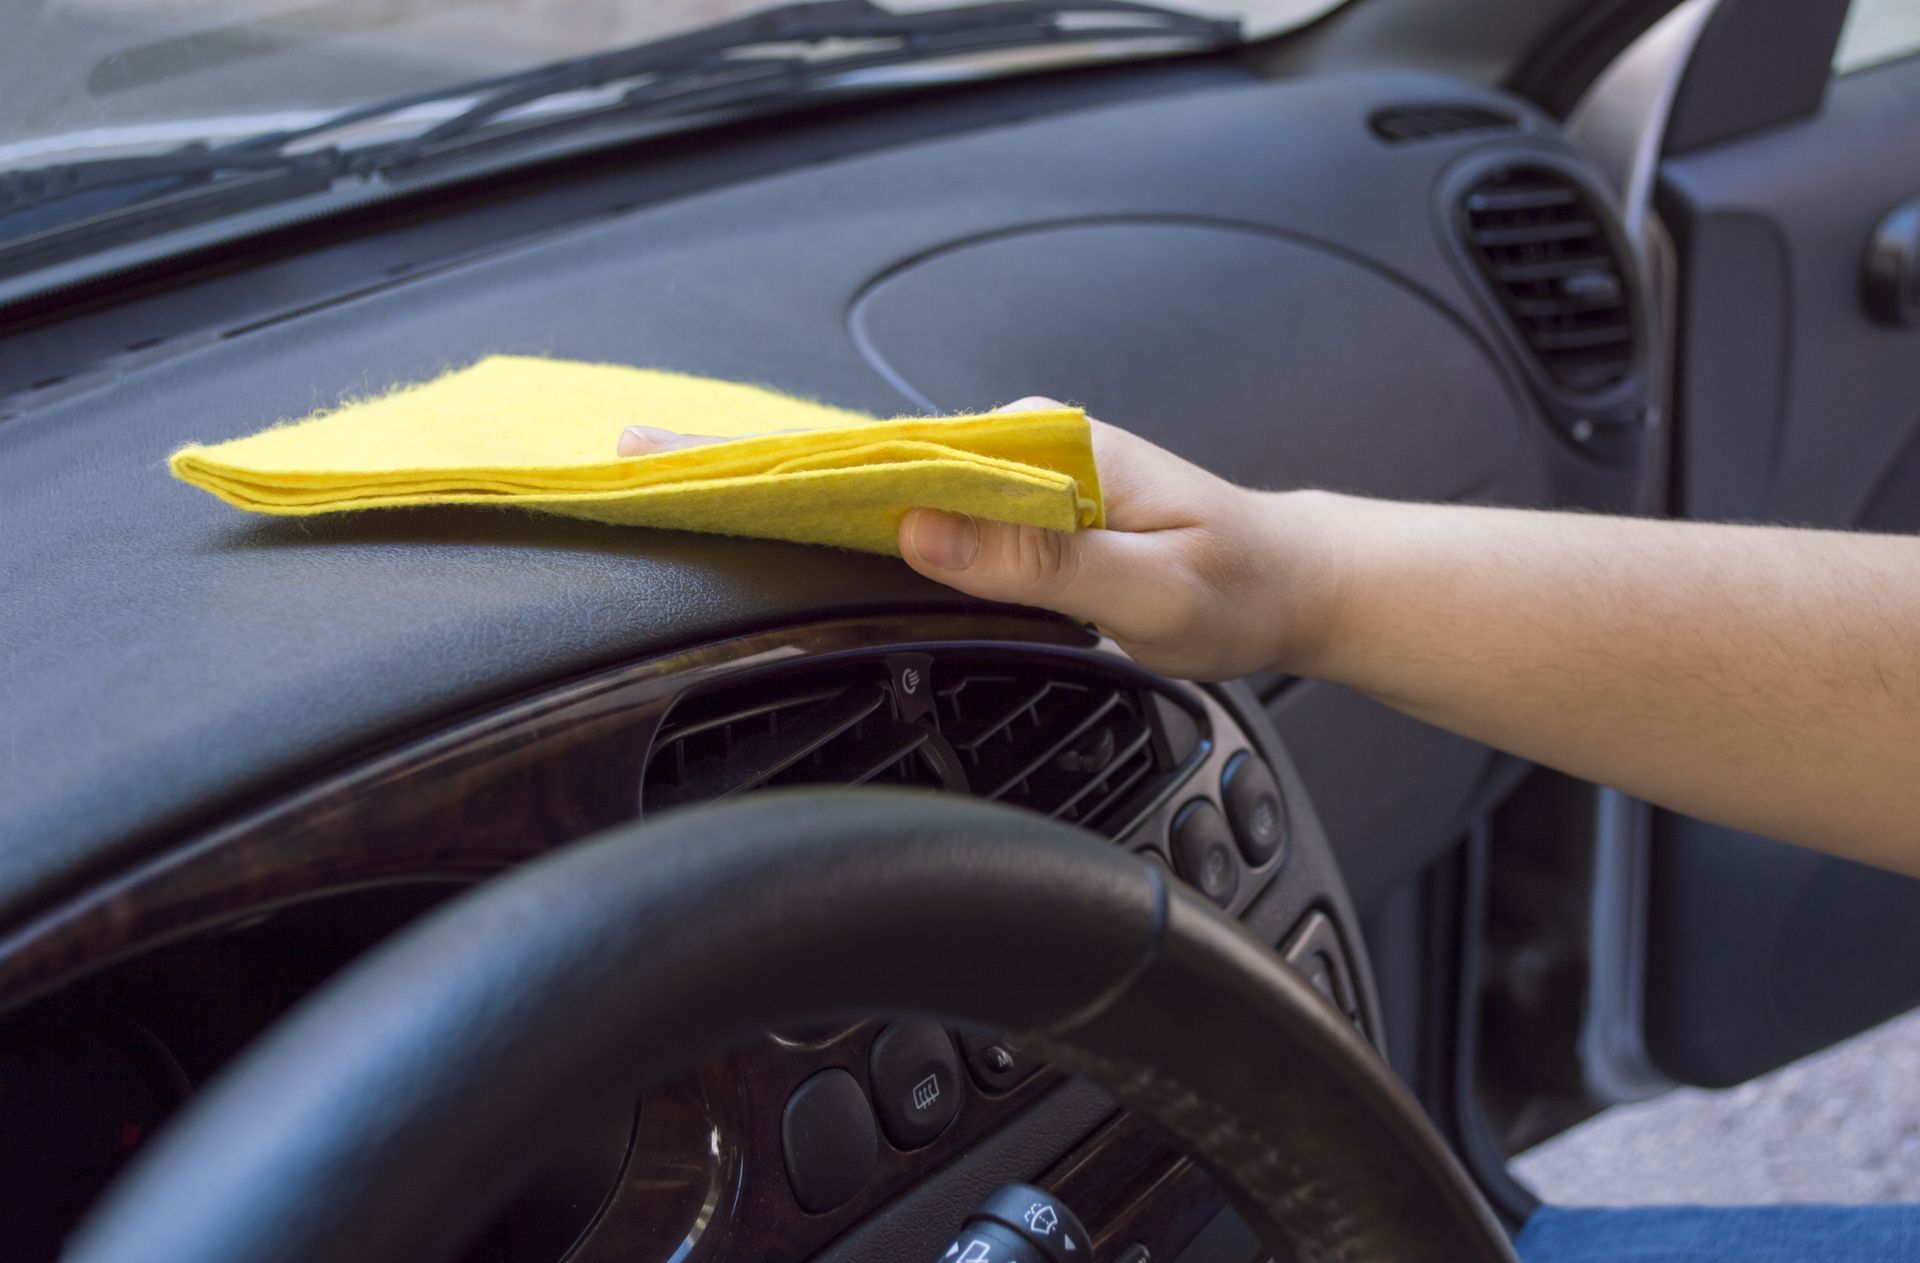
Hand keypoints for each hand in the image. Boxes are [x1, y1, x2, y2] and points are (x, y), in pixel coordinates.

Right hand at [618, 400, 1338, 680]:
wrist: (1295, 582)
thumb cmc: (1239, 583)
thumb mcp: (1154, 585)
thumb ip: (1045, 557)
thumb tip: (925, 530)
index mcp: (1045, 441)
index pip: (896, 450)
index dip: (792, 460)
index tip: (703, 463)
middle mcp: (1020, 442)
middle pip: (872, 460)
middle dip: (764, 463)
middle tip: (644, 462)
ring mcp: (1015, 472)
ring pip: (890, 484)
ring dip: (801, 489)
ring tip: (694, 492)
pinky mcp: (1017, 506)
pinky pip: (923, 507)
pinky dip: (855, 514)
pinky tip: (796, 522)